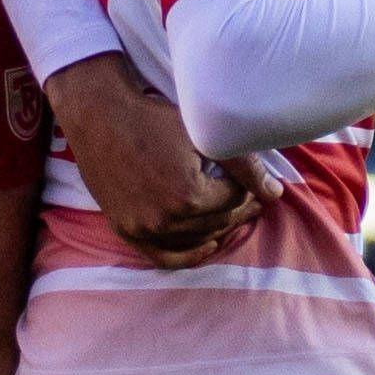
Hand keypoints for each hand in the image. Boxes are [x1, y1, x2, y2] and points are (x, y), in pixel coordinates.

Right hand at [45, 57, 256, 263]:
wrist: (99, 116)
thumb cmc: (150, 118)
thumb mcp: (201, 135)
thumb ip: (243, 166)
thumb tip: (275, 193)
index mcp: (188, 197)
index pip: (234, 201)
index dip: (247, 190)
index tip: (254, 184)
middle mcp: (165, 220)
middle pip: (217, 223)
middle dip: (237, 210)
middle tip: (249, 200)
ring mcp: (143, 229)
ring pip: (195, 241)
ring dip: (217, 229)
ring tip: (230, 215)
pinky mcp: (126, 230)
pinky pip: (163, 258)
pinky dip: (188, 256)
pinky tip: (207, 245)